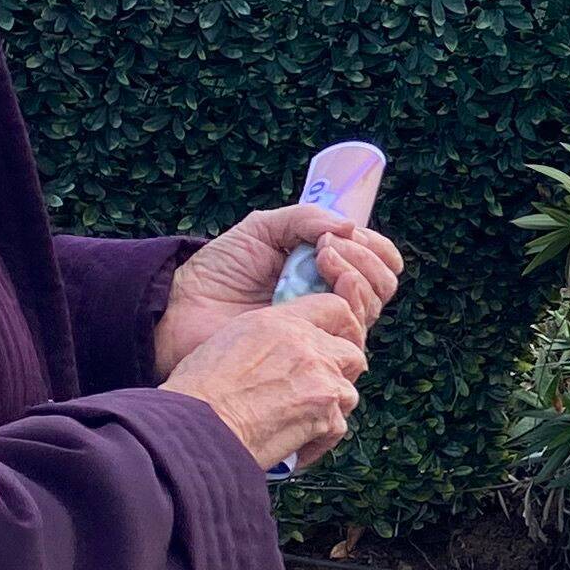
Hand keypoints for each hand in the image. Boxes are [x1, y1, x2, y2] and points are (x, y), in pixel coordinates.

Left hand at [156, 205, 403, 375]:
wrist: (186, 308)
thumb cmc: (219, 270)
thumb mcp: (262, 228)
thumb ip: (305, 217)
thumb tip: (351, 225)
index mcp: (326, 270)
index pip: (379, 262)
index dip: (372, 247)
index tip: (340, 234)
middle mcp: (331, 300)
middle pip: (383, 285)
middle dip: (365, 259)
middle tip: (328, 247)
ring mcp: (323, 327)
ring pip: (371, 306)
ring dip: (357, 275)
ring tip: (321, 258)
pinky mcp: (313, 352)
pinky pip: (353, 333)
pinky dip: (347, 302)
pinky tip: (319, 286)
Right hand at [162, 295, 369, 470]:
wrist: (196, 428)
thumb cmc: (198, 391)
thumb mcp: (229, 341)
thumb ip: (268, 339)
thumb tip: (282, 351)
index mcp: (280, 323)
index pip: (334, 308)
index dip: (340, 327)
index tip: (331, 345)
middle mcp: (307, 347)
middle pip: (350, 352)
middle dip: (338, 371)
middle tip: (315, 389)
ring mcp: (322, 381)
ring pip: (347, 392)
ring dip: (328, 407)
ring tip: (298, 420)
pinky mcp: (326, 416)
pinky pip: (338, 427)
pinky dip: (317, 440)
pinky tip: (292, 444)